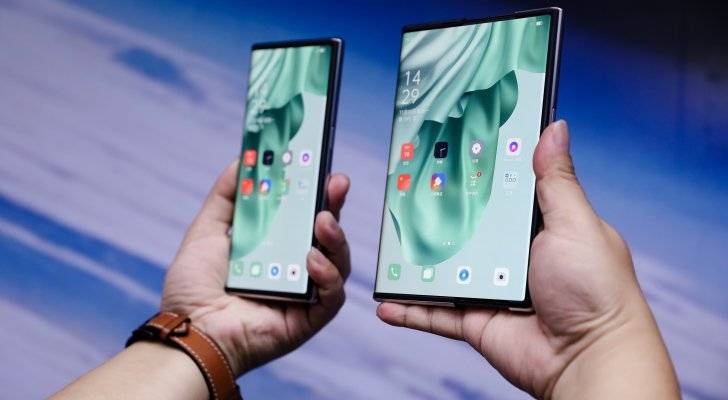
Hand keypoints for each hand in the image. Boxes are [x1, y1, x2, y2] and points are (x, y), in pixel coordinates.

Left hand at [162, 161, 350, 376]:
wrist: (190, 330)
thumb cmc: (194, 288)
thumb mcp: (207, 231)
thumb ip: (226, 196)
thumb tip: (243, 159)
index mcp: (275, 248)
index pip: (304, 215)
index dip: (316, 192)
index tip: (320, 167)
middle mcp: (294, 268)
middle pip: (327, 234)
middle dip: (335, 206)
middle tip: (337, 183)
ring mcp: (305, 294)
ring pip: (337, 262)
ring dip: (336, 238)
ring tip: (323, 220)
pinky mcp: (310, 318)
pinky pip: (332, 295)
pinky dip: (327, 275)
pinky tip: (312, 260)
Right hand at [377, 121, 678, 397]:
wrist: (588, 359)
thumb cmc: (595, 289)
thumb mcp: (576, 223)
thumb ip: (556, 181)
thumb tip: (555, 128)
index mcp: (536, 225)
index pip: (498, 189)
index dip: (475, 168)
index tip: (448, 143)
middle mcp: (510, 254)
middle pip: (463, 226)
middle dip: (436, 209)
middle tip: (403, 183)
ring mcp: (488, 287)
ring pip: (442, 268)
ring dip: (415, 258)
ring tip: (387, 238)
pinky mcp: (474, 320)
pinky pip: (434, 314)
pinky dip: (409, 310)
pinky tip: (385, 301)